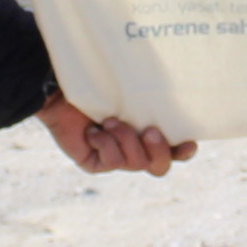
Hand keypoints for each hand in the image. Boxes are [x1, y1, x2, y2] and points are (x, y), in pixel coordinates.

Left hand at [39, 92, 195, 175]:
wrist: (57, 87)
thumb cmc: (96, 79)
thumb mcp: (127, 86)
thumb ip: (150, 91)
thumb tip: (174, 79)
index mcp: (148, 130)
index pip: (175, 149)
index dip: (184, 151)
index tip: (188, 143)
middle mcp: (134, 148)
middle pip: (160, 167)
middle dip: (159, 151)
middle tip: (149, 131)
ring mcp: (115, 158)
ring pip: (137, 163)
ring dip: (126, 140)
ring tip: (110, 121)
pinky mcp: (96, 163)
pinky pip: (112, 162)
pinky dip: (105, 144)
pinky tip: (93, 130)